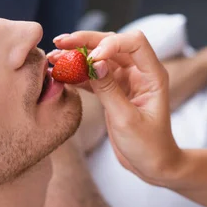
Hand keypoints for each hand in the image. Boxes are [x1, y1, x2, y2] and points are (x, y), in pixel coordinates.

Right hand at [51, 31, 182, 183]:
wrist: (152, 165)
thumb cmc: (148, 145)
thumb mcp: (126, 119)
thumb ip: (109, 90)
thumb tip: (94, 63)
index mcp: (152, 74)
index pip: (134, 43)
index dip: (111, 44)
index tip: (91, 58)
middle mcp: (139, 72)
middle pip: (112, 43)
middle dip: (86, 41)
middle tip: (61, 42)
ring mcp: (125, 79)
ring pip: (99, 57)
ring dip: (76, 55)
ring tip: (53, 57)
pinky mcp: (112, 89)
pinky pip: (92, 75)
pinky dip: (76, 73)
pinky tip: (59, 73)